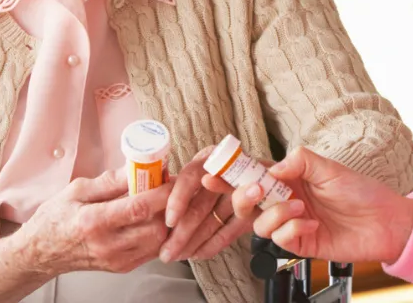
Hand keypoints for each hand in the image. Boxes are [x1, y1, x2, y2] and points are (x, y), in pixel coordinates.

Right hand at [14, 168, 171, 275]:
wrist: (41, 252)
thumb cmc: (56, 218)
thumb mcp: (77, 190)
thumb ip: (110, 181)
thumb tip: (137, 167)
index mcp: (94, 222)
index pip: (139, 208)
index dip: (161, 193)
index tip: (169, 178)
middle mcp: (107, 245)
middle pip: (155, 228)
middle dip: (167, 207)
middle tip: (166, 189)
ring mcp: (116, 260)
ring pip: (158, 242)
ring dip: (165, 221)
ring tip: (159, 203)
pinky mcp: (121, 267)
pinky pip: (152, 251)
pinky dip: (158, 234)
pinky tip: (151, 219)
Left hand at [159, 146, 255, 262]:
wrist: (266, 177)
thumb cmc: (214, 173)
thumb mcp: (196, 170)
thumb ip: (174, 182)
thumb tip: (146, 197)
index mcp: (210, 156)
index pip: (191, 177)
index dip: (178, 199)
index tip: (168, 221)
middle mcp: (228, 170)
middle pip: (200, 206)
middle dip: (181, 234)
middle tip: (165, 253)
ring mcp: (244, 191)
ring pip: (212, 223)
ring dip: (193, 243)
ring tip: (176, 256)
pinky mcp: (254, 209)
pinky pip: (228, 233)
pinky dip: (212, 245)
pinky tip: (197, 254)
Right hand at [224, 146, 412, 264]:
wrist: (386, 222)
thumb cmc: (361, 192)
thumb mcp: (329, 167)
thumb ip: (298, 161)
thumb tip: (271, 168)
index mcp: (289, 179)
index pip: (253, 175)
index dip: (232, 174)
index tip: (213, 174)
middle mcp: (286, 201)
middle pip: (247, 203)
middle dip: (244, 197)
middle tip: (257, 190)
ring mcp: (291, 224)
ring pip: (260, 224)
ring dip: (276, 213)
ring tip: (301, 207)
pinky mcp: (300, 244)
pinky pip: (280, 239)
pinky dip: (292, 229)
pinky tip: (312, 224)